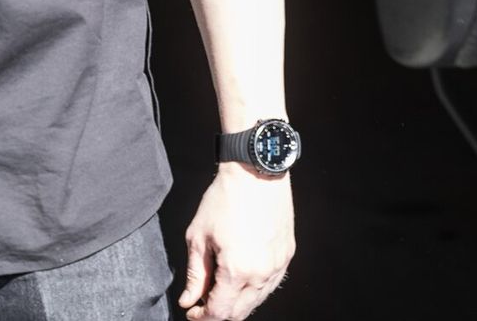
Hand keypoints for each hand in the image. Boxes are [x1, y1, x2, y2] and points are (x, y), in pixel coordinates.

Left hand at [177, 164, 294, 320]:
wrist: (255, 171)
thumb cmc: (225, 198)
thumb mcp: (199, 237)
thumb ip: (195, 275)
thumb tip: (189, 300)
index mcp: (236, 270)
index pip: (219, 313)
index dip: (202, 317)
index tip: (192, 311)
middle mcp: (261, 272)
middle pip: (239, 312)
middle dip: (219, 313)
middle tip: (203, 301)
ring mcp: (278, 264)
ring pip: (257, 300)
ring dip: (238, 302)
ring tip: (221, 288)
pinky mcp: (287, 254)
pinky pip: (271, 284)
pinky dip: (255, 289)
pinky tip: (242, 278)